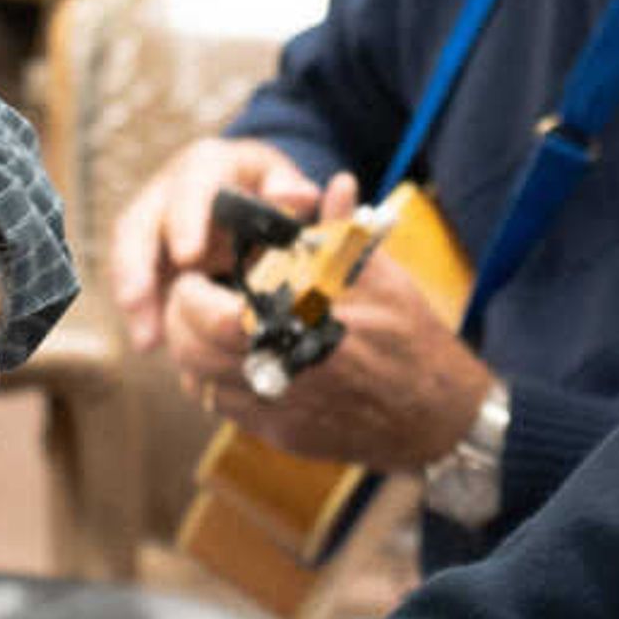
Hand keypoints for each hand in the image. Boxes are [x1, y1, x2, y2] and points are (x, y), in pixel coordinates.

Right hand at [106, 135, 336, 352]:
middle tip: (137, 301)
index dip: (186, 218)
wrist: (246, 191)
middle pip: (141, 220)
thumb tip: (298, 196)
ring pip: (129, 254)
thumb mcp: (284, 182)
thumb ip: (291, 191)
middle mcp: (169, 190)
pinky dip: (142, 312)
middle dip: (136, 263)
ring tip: (146, 340)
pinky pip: (133, 281)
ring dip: (135, 297)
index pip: (191, 182)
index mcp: (208, 165)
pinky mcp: (145, 255)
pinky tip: (151, 342)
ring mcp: (152, 223)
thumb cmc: (266, 187)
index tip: (188, 256)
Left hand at [166, 240, 491, 475]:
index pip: (212, 318)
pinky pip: (227, 410)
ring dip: (192, 354)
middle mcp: (285, 373)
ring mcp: (282, 410)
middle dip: (181, 323)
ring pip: (204, 386)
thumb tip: (336, 184)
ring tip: (203, 325)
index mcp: (301, 327)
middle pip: (196, 355)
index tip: (194, 275)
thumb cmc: (411, 338)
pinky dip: (215, 383)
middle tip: (188, 298)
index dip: (189, 297)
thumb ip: (343, 231)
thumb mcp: (381, 274)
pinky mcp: (285, 435)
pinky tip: (229, 360)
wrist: (438, 413)